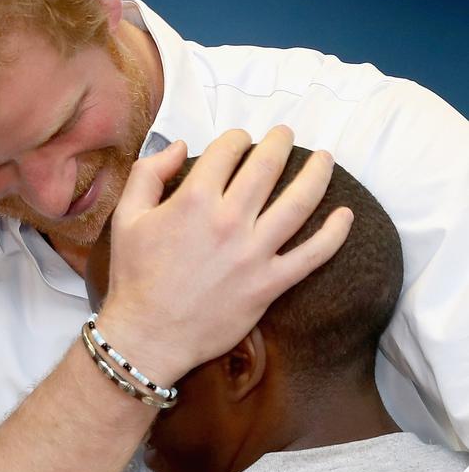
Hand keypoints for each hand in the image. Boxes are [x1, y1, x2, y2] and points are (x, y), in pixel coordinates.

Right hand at [99, 126, 351, 385]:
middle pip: (267, 167)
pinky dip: (334, 235)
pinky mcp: (268, 284)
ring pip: (298, 203)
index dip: (236, 138)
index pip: (227, 151)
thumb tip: (179, 147)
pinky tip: (346, 216)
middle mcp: (229, 221)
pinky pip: (311, 256)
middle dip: (280, 143)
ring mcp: (253, 254)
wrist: (148, 336)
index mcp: (193, 200)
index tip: (240, 141)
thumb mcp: (126, 218)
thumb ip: (148, 174)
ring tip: (325, 159)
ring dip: (316, 174)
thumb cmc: (135, 278)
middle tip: (286, 135)